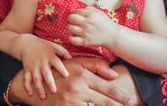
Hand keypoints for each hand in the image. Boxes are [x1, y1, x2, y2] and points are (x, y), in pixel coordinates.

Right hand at [9, 57, 132, 105]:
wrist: (36, 84)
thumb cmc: (60, 71)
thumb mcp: (77, 64)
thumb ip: (96, 66)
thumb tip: (115, 73)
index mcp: (82, 77)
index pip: (106, 88)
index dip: (120, 96)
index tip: (130, 100)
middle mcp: (77, 90)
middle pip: (103, 102)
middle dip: (117, 105)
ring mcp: (70, 103)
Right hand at [18, 35, 72, 98]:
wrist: (27, 44)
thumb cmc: (44, 46)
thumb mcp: (54, 46)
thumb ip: (63, 52)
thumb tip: (73, 60)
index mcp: (50, 56)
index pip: (57, 62)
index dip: (61, 68)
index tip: (66, 75)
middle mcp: (42, 62)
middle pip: (46, 73)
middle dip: (49, 82)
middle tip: (54, 91)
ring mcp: (33, 67)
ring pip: (36, 79)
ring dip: (39, 88)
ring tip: (43, 97)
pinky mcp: (27, 70)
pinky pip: (26, 79)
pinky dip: (27, 87)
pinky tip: (30, 94)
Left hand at [68, 6, 118, 48]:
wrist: (112, 35)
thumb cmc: (105, 23)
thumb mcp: (99, 12)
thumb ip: (89, 9)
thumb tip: (78, 9)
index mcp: (90, 14)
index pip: (76, 11)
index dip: (74, 12)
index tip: (75, 15)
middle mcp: (87, 22)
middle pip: (71, 18)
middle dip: (70, 19)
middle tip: (72, 21)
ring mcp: (86, 32)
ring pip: (70, 28)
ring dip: (70, 27)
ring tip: (73, 28)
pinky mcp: (85, 41)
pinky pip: (72, 40)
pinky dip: (71, 38)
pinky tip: (74, 36)